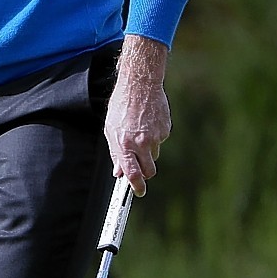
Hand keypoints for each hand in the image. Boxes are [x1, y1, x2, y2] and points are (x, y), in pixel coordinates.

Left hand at [104, 34, 171, 196]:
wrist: (140, 84)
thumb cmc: (122, 106)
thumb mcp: (111, 129)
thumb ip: (116, 152)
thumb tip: (119, 171)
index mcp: (125, 144)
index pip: (133, 174)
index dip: (137, 187)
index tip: (139, 192)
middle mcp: (141, 143)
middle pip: (149, 170)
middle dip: (145, 172)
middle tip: (140, 167)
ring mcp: (155, 137)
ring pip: (155, 155)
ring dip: (148, 151)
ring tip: (140, 132)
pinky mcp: (165, 130)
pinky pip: (160, 141)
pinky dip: (155, 137)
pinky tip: (148, 123)